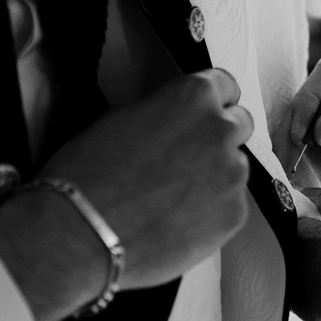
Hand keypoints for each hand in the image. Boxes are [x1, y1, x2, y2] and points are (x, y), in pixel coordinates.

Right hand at [0, 69, 252, 320]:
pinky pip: (230, 207)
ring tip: (175, 198)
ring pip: (235, 169)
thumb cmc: (88, 174)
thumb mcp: (120, 118)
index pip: (225, 86)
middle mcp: (220, 130)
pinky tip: (178, 221)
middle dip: (217, 137)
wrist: (81, 234)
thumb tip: (173, 118)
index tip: (201, 115)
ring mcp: (232, 175)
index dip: (211, 102)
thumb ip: (162, 111)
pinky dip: (212, 213)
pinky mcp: (233, 216)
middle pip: (239, 125)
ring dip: (215, 176)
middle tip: (186, 158)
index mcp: (193, 96)